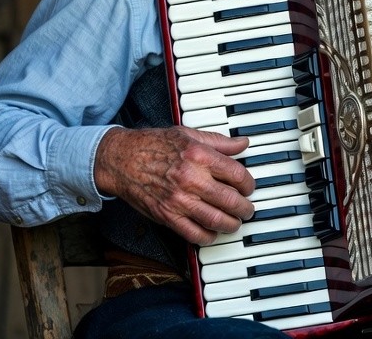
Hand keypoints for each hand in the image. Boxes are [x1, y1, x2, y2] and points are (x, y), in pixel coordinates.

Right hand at [94, 126, 255, 244]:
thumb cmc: (153, 145)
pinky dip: (208, 237)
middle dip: (245, 208)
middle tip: (247, 208)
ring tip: (234, 222)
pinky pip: (194, 234)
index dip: (249, 184)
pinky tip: (213, 232)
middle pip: (231, 200)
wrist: (122, 160)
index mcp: (199, 156)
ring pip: (216, 220)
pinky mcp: (167, 216)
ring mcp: (179, 200)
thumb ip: (219, 142)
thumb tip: (242, 144)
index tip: (248, 187)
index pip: (237, 175)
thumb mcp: (188, 134)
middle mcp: (191, 179)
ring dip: (231, 224)